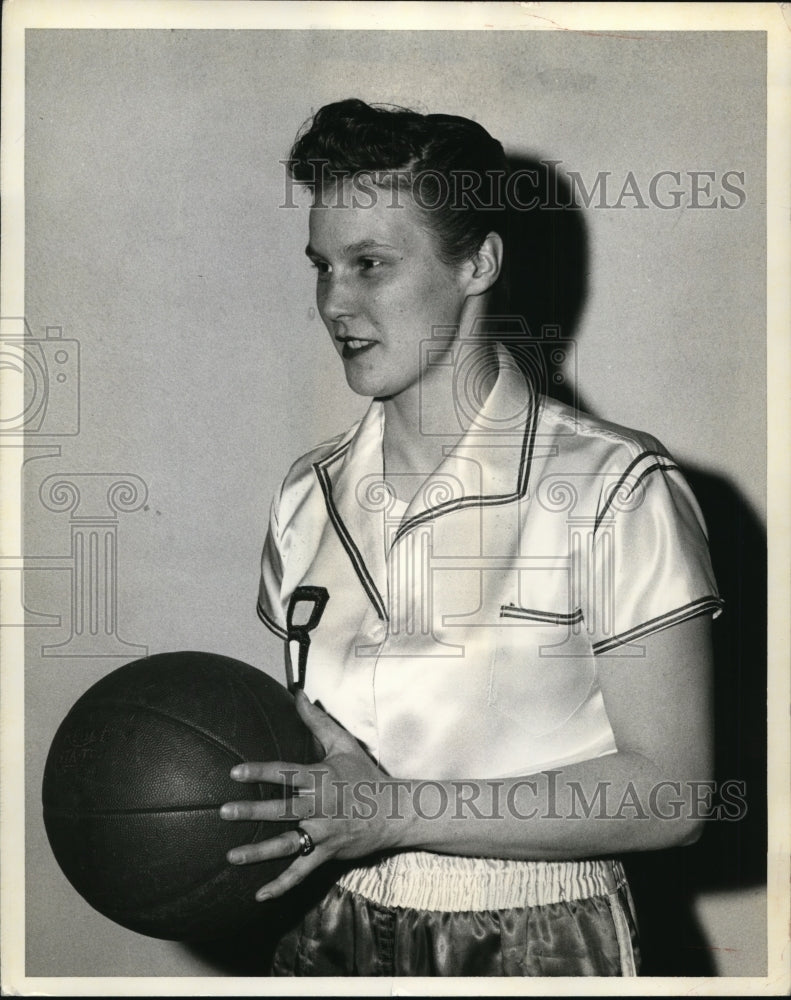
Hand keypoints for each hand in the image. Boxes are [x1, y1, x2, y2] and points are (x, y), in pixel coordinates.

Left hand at [220, 690, 401, 900]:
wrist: (393, 811)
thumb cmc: (365, 774)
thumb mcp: (343, 744)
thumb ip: (317, 722)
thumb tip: (298, 694)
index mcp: (321, 778)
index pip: (286, 774)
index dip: (261, 772)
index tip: (235, 772)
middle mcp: (320, 806)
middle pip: (282, 809)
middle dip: (253, 811)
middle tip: (224, 812)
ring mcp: (323, 832)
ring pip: (287, 843)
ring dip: (259, 851)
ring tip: (231, 855)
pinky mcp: (327, 853)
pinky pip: (301, 871)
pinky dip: (281, 885)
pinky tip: (259, 894)